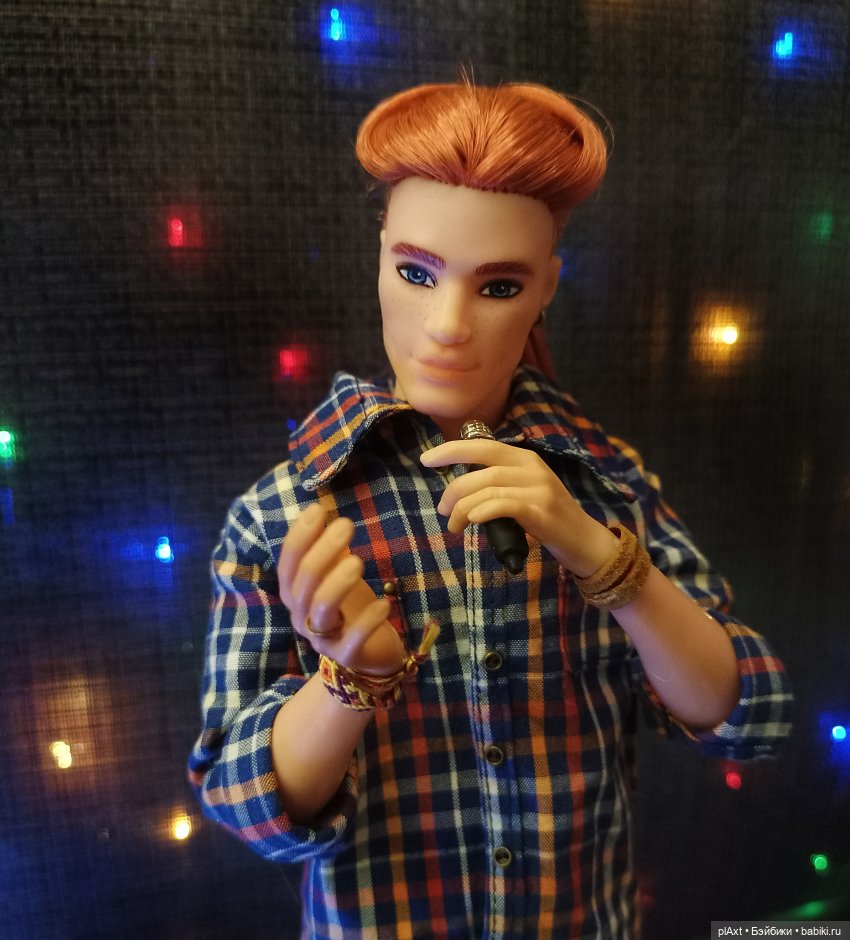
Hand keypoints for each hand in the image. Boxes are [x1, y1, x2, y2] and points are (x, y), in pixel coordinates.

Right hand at [277, 504, 405, 674]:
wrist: (369, 657)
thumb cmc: (351, 608)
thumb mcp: (338, 575)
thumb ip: (330, 550)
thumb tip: (322, 511)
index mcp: (297, 594)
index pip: (289, 563)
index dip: (299, 536)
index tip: (317, 510)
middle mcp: (303, 616)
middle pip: (304, 582)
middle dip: (323, 551)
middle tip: (346, 525)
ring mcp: (323, 639)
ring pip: (321, 609)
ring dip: (337, 583)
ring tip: (357, 562)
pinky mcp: (347, 657)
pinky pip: (353, 640)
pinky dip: (367, 621)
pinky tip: (384, 603)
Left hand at [420, 438, 617, 577]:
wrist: (585, 541)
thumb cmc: (549, 519)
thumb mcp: (525, 491)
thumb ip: (499, 483)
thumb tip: (460, 489)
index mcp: (525, 459)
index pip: (483, 446)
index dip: (451, 450)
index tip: (426, 460)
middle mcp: (532, 468)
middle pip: (481, 470)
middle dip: (453, 489)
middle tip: (441, 510)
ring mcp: (539, 489)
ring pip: (488, 489)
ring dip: (462, 508)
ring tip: (453, 525)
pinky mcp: (542, 511)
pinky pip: (504, 505)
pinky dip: (483, 512)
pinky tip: (472, 521)